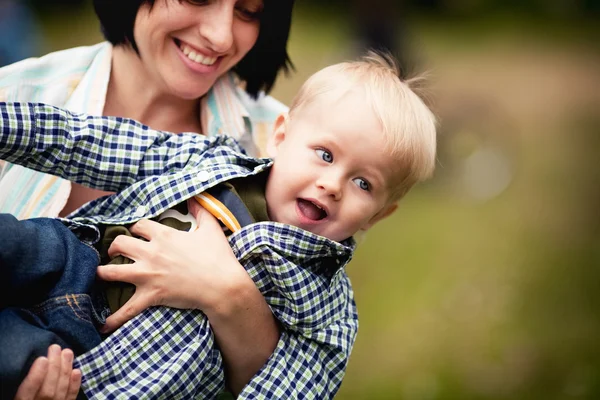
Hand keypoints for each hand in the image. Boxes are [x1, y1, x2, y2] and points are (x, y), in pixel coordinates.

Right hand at [14, 345, 80, 399]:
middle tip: (55, 348)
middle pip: (48, 390)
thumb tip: (36, 363)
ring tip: (67, 352)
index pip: (27, 392)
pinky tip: (77, 371)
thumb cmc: (25, 396)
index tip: (42, 358)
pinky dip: (75, 385)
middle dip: (54, 367)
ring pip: (60, 392)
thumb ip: (23, 385)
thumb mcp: (14, 395)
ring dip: (65, 370)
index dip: (36, 376)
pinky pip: (70, 398)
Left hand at [97, 199, 248, 331]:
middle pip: (120, 243)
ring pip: (112, 271)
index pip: (139, 225)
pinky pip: (127, 309)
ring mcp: (148, 274)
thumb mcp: (211, 228)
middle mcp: (151, 252)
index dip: (136, 228)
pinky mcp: (151, 295)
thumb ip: (201, 210)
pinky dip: (115, 318)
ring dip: (103, 273)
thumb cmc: (218, 257)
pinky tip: (104, 325)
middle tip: (116, 251)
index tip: (137, 233)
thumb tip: (196, 197)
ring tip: (99, 275)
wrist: (222, 285)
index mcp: (164, 235)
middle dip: (115, 246)